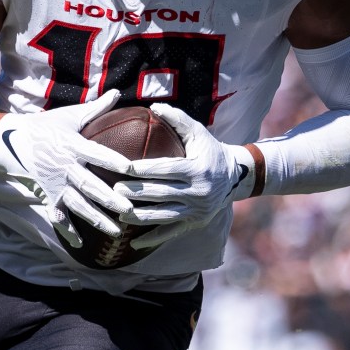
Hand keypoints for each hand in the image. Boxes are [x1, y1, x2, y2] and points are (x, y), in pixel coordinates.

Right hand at [0, 91, 167, 242]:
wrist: (13, 141)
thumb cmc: (47, 126)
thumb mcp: (71, 115)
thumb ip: (96, 108)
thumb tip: (116, 92)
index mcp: (73, 145)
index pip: (97, 154)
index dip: (113, 161)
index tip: (132, 169)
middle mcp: (65, 167)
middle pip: (90, 185)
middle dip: (109, 199)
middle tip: (129, 209)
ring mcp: (56, 184)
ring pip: (78, 205)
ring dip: (96, 218)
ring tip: (116, 231)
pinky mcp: (48, 195)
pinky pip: (58, 215)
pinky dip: (67, 230)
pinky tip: (81, 244)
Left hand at [119, 104, 258, 247]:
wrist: (236, 177)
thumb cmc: (210, 150)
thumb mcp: (198, 132)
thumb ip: (177, 119)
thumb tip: (154, 107)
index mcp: (198, 169)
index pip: (164, 169)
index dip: (141, 169)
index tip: (121, 167)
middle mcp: (199, 192)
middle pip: (160, 194)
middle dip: (135, 193)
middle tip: (112, 190)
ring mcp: (197, 210)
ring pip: (163, 216)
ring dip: (139, 216)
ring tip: (118, 213)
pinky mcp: (195, 223)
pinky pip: (171, 232)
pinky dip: (152, 239)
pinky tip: (134, 242)